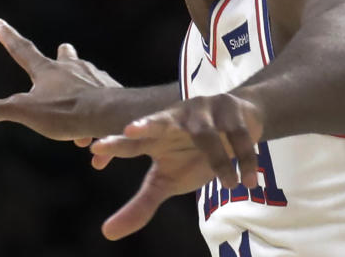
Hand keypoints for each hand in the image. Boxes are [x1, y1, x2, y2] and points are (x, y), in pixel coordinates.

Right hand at [0, 19, 121, 144]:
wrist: (110, 115)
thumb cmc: (65, 112)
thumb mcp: (23, 112)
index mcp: (48, 72)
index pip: (23, 50)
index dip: (9, 37)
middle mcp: (73, 69)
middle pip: (66, 58)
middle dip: (64, 55)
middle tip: (64, 47)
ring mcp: (96, 80)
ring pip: (88, 80)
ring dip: (83, 89)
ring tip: (79, 109)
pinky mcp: (114, 94)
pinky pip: (103, 108)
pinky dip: (97, 121)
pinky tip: (98, 146)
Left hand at [90, 93, 263, 239]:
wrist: (238, 122)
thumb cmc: (192, 153)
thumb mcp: (167, 181)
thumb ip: (140, 205)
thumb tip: (106, 234)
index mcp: (155, 136)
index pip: (131, 142)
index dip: (114, 146)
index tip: (94, 150)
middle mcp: (175, 119)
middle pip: (160, 122)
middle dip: (147, 125)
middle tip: (132, 131)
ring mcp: (204, 111)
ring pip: (207, 137)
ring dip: (220, 162)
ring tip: (229, 186)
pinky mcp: (231, 111)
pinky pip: (239, 138)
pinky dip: (246, 160)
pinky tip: (251, 181)